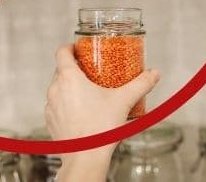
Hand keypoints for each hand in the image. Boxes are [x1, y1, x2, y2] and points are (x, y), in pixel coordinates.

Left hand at [44, 45, 160, 180]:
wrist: (85, 158)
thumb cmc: (100, 128)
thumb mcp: (123, 101)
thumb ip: (141, 84)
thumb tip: (154, 73)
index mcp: (69, 77)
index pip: (62, 51)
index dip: (70, 47)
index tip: (80, 49)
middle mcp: (55, 89)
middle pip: (61, 70)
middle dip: (75, 69)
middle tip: (91, 72)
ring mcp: (50, 106)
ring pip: (58, 89)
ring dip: (70, 88)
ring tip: (88, 94)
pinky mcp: (50, 122)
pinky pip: (57, 107)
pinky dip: (66, 105)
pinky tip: (81, 113)